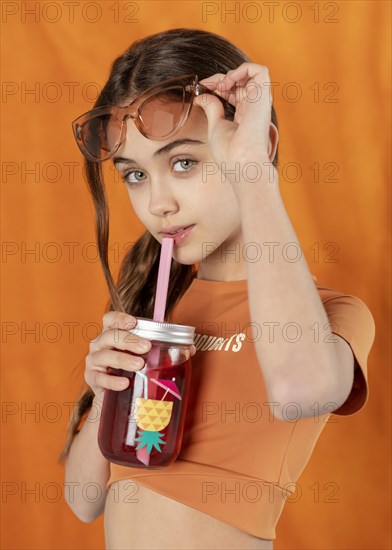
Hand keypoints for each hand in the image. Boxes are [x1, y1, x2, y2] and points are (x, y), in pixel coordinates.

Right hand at [85, 312, 196, 402]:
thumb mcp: (143, 356)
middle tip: (146, 347)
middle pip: (110, 336)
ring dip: (122, 358)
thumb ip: (164, 349)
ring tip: (139, 364)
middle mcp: (100, 344)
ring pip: (105, 355)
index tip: (134, 322)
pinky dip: (112, 380)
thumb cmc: (130, 369)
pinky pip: (100, 378)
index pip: (110, 319)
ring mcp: (94, 361)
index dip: (120, 318)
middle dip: (129, 340)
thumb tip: (191, 348)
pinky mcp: (92, 379)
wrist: (114, 395)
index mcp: (112, 333)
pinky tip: (125, 383)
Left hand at [194, 62, 278, 190]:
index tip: (200, 90)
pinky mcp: (263, 95)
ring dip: (230, 74)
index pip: (233, 93)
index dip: (217, 88)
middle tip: (204, 86)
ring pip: (249, 74)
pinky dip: (241, 70)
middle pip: (239, 82)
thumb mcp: (216, 126)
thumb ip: (211, 108)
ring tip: (217, 85)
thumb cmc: (230, 153)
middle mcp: (254, 108)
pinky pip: (259, 70)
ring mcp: (259, 101)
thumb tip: (201, 96)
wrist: (242, 162)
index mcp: (245, 116)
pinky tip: (227, 83)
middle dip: (219, 79)